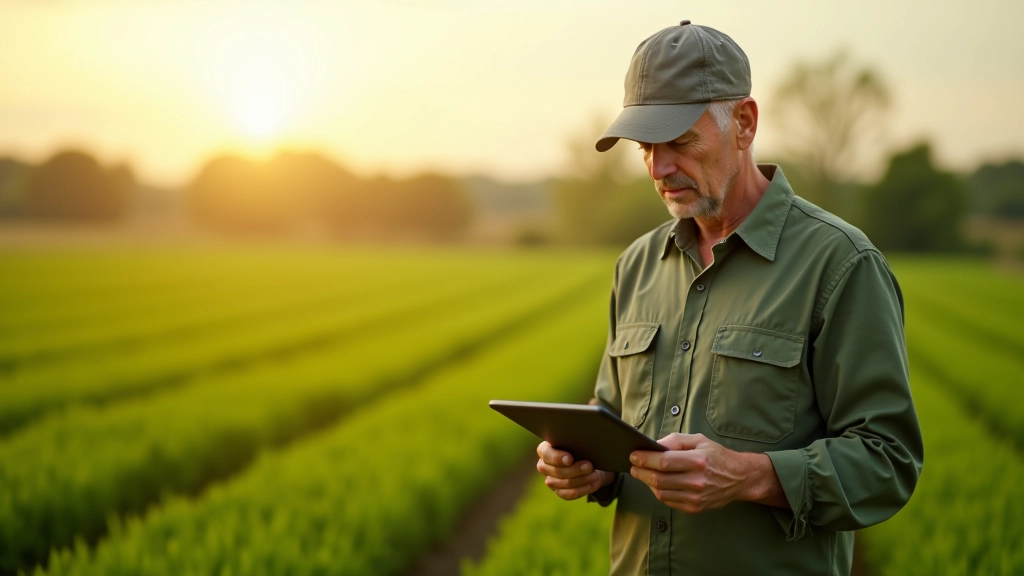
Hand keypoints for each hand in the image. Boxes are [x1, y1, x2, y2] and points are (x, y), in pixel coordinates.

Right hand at [536, 441, 615, 499]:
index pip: (547, 455)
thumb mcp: (578, 441)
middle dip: (575, 470)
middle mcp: (544, 466)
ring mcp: (550, 480)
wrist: (590, 461)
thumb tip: (582, 442)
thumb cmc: (581, 447)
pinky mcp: (558, 491)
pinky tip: (594, 483)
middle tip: (589, 466)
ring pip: (564, 483)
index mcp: (544, 450)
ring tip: (595, 475)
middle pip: (557, 471)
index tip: (570, 458)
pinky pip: (568, 494)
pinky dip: (583, 489)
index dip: (558, 458)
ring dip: (582, 480)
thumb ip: (575, 441)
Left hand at [629, 433, 785, 513]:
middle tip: (632, 466)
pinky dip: (658, 492)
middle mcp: (697, 481)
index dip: (644, 459)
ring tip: (642, 473)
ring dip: (647, 483)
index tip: (633, 455)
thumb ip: (675, 441)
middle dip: (640, 472)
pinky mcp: (695, 508)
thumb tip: (653, 445)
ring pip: (660, 492)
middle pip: (658, 479)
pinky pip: (668, 501)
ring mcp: (696, 497)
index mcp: (698, 460)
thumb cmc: (717, 456)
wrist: (739, 478)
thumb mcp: (699, 440)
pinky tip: (656, 483)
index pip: (663, 462)